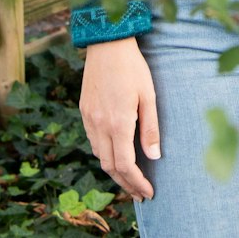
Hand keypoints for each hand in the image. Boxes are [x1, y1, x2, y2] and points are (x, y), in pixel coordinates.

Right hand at [79, 37, 159, 200]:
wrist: (107, 43)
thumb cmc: (133, 67)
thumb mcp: (149, 96)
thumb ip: (151, 128)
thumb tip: (154, 158)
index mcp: (118, 123)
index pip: (125, 166)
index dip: (137, 183)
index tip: (149, 192)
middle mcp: (100, 125)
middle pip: (110, 167)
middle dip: (126, 184)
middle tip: (140, 194)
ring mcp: (89, 118)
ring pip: (99, 156)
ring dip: (114, 171)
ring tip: (129, 179)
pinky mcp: (84, 111)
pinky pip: (93, 141)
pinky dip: (104, 154)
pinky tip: (116, 154)